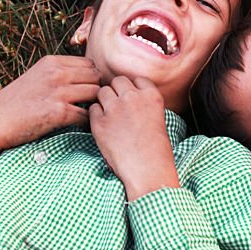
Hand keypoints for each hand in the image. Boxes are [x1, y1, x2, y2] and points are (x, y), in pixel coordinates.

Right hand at [0, 55, 101, 153]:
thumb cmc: (13, 102)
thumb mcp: (36, 76)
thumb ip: (58, 73)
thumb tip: (84, 78)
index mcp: (51, 62)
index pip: (89, 63)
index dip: (91, 77)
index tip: (86, 88)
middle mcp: (57, 73)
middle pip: (96, 76)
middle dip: (95, 89)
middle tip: (88, 103)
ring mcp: (58, 92)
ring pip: (95, 93)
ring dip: (93, 105)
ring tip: (84, 113)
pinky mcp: (58, 112)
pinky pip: (85, 114)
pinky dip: (84, 121)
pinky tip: (76, 124)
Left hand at [89, 76, 180, 199]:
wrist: (147, 170)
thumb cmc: (155, 150)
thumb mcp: (158, 118)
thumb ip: (143, 103)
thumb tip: (128, 97)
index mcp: (151, 95)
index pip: (137, 79)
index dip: (133, 88)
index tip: (132, 99)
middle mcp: (132, 97)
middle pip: (118, 81)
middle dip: (117, 91)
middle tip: (118, 106)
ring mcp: (115, 109)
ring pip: (102, 91)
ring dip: (104, 100)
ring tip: (110, 115)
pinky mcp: (99, 122)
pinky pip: (92, 108)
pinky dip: (96, 115)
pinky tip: (103, 126)